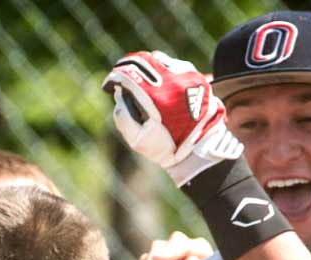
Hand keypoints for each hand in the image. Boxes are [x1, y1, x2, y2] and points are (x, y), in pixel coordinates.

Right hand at [102, 51, 241, 185]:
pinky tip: (159, 82)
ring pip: (157, 58)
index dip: (115, 76)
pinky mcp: (195, 77)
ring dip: (144, 66)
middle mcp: (172, 81)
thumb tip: (120, 93)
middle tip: (120, 76)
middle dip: (126, 66)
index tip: (109, 84)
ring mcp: (186, 76)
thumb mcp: (137, 140)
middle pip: (141, 61)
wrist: (202, 149)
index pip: (129, 74)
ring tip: (139, 79)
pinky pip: (173, 64)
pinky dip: (161, 69)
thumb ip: (122, 116)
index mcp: (156, 97)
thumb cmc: (167, 146)